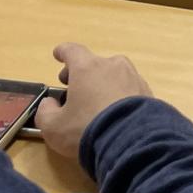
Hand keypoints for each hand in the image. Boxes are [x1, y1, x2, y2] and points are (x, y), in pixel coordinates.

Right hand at [34, 44, 151, 162]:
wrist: (132, 141)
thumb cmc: (86, 128)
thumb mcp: (53, 127)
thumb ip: (45, 112)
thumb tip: (49, 104)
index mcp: (87, 67)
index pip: (72, 51)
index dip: (63, 52)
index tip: (58, 54)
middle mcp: (112, 65)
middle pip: (94, 63)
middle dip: (82, 74)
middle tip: (73, 89)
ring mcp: (133, 77)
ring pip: (114, 75)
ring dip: (103, 84)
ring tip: (96, 103)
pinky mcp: (148, 92)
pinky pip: (128, 88)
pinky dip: (120, 95)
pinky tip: (116, 112)